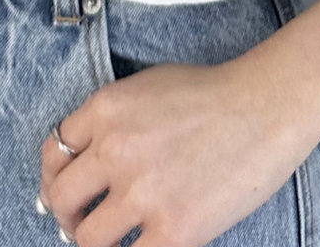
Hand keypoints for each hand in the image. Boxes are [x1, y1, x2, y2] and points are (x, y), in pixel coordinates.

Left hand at [39, 46, 319, 246]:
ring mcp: (143, 192)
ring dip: (94, 242)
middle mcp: (114, 149)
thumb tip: (83, 162)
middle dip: (65, 215)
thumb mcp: (144, 88)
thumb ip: (109, 121)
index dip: (55, 177)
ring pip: (86, 238)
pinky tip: (144, 244)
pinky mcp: (175, 230)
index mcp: (105, 109)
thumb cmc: (211, 94)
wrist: (265, 106)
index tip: (65, 191)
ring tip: (113, 240)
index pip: (54, 152)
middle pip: (60, 198)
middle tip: (80, 223)